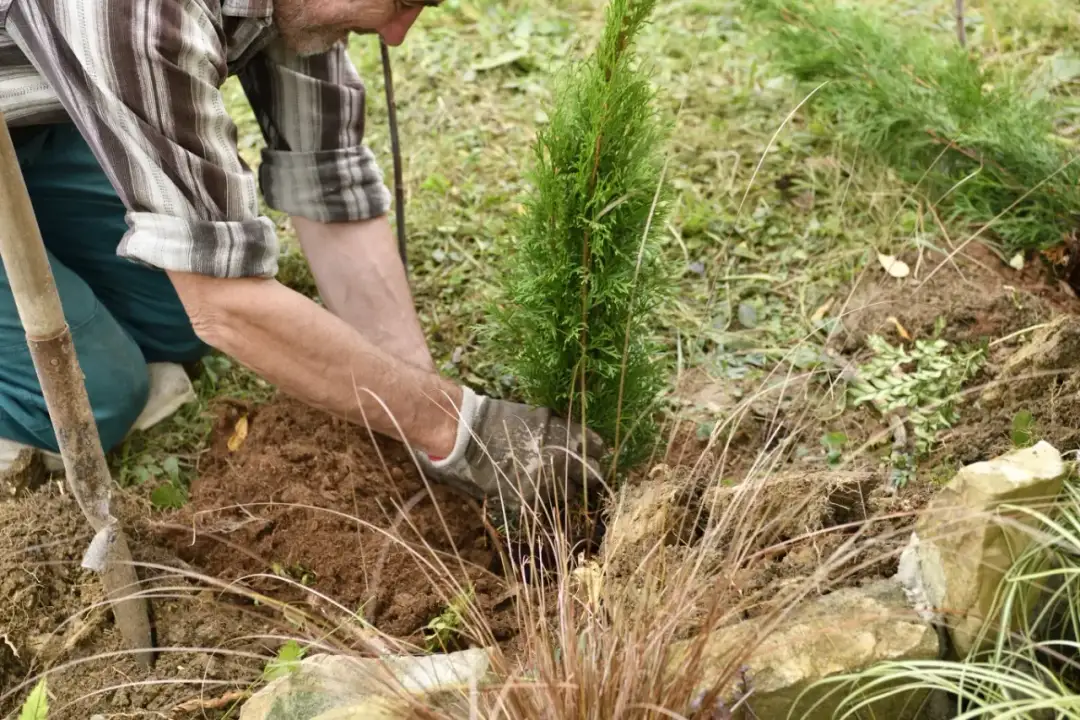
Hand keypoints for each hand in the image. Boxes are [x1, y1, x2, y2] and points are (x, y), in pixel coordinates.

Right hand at [421, 395, 606, 513]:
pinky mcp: (531, 500)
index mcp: (570, 436)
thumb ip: (565, 432)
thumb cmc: (506, 420)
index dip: (594, 453)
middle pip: (594, 476)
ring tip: (546, 481)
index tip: (589, 456)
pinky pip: (546, 506)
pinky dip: (541, 501)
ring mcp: (549, 482)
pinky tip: (530, 489)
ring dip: (563, 490)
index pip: (598, 449)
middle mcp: (566, 460)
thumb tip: (583, 446)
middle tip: (579, 477)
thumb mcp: (543, 418)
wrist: (473, 434)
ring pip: (570, 495)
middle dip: (589, 476)